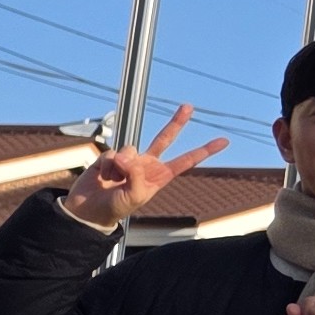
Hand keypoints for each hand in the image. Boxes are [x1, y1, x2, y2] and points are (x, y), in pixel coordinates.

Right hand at [61, 110, 230, 228]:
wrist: (89, 208)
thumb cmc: (116, 207)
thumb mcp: (135, 196)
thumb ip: (137, 175)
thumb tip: (129, 156)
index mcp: (160, 176)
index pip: (186, 161)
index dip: (204, 151)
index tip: (224, 141)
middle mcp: (148, 164)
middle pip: (165, 138)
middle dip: (177, 122)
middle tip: (189, 106)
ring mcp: (130, 159)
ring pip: (131, 150)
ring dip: (121, 166)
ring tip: (114, 181)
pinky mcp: (112, 156)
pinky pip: (112, 154)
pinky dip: (107, 166)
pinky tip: (103, 176)